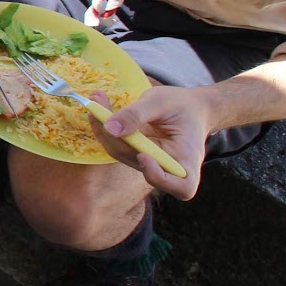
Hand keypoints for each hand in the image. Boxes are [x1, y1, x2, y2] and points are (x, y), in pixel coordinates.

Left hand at [92, 85, 211, 199]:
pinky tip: (98, 108)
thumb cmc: (182, 105)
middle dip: (114, 137)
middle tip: (98, 106)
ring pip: (121, 154)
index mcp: (188, 160)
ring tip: (97, 99)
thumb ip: (136, 115)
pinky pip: (117, 146)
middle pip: (138, 163)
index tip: (143, 155)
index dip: (158, 176)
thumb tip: (109, 128)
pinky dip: (105, 128)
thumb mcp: (161, 102)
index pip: (181, 186)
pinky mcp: (136, 155)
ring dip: (104, 129)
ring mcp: (149, 164)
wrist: (188, 108)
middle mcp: (168, 168)